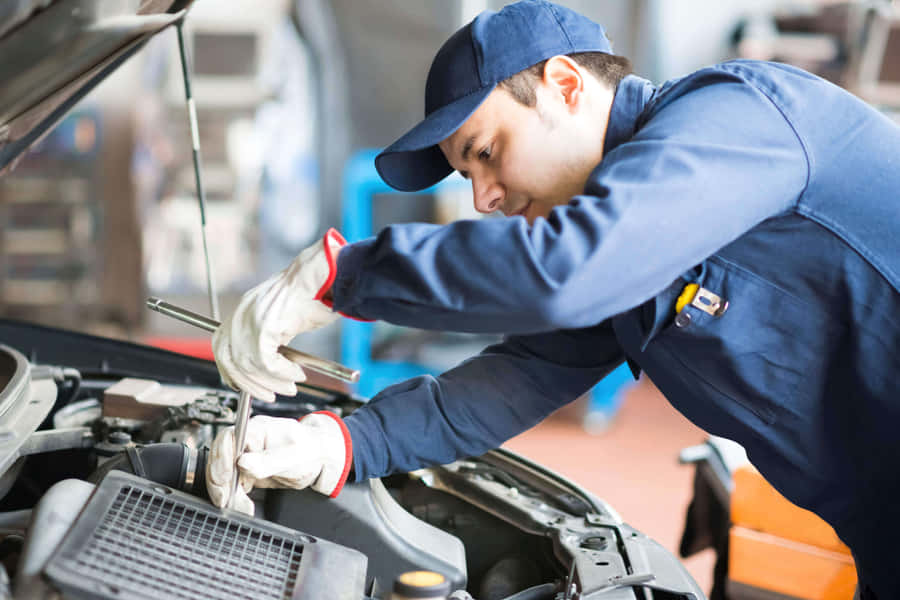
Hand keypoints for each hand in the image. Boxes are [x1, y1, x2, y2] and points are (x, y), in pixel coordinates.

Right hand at [206, 412, 352, 514]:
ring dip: (226, 493)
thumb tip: (242, 463)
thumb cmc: (310, 448)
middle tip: (227, 500)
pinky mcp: (247, 473)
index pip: (227, 439)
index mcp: (257, 430)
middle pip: (219, 458)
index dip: (221, 459)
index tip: (224, 479)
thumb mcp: (293, 455)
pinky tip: (242, 506)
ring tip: (240, 506)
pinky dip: (233, 498)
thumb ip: (268, 460)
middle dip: (220, 481)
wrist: (320, 459)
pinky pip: (232, 485)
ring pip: (222, 474)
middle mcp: (247, 442)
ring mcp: (245, 457)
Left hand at [212, 229, 346, 401]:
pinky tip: (296, 374)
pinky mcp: (263, 328)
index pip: (221, 349)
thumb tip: (267, 367)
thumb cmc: (309, 295)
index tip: (244, 385)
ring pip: (249, 366)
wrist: (319, 277)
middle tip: (270, 395)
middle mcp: (239, 316)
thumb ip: (268, 340)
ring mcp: (249, 321)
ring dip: (272, 382)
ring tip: (290, 385)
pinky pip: (267, 363)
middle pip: (230, 361)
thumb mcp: (280, 321)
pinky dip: (282, 374)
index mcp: (240, 312)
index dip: (231, 372)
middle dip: (250, 385)